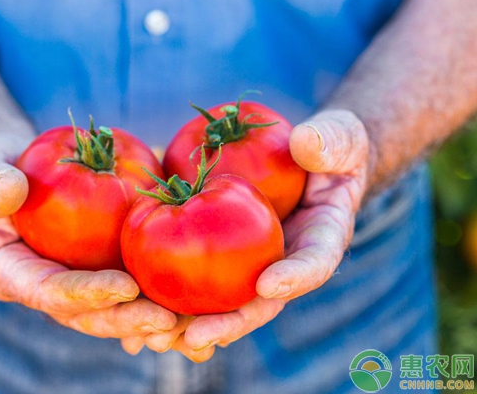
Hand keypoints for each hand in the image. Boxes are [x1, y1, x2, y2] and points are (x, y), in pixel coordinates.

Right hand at [0, 131, 176, 337]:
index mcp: (11, 272)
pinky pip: (128, 288)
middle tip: (167, 320)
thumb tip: (8, 192)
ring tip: (188, 319)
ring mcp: (72, 282)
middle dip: (126, 320)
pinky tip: (189, 299)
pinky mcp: (96, 270)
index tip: (126, 286)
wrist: (12, 171)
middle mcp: (43, 287)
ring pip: (113, 310)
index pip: (48, 292)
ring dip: (149, 318)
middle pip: (87, 314)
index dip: (86, 293)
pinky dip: (156, 294)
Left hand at [123, 109, 369, 360]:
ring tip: (153, 339)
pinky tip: (137, 308)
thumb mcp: (339, 138)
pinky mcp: (223, 254)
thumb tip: (308, 142)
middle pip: (259, 302)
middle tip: (194, 336)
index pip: (314, 263)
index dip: (294, 277)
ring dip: (190, 324)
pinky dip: (170, 296)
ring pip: (223, 301)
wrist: (306, 161)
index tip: (267, 285)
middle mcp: (285, 262)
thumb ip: (331, 141)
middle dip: (228, 322)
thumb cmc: (329, 149)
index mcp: (322, 238)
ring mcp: (253, 262)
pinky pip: (198, 277)